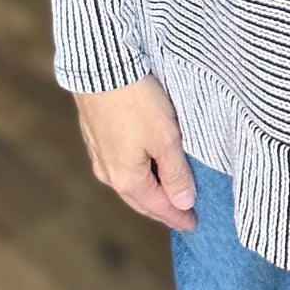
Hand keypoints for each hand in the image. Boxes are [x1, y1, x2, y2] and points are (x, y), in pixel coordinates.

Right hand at [73, 75, 198, 230]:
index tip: (194, 224)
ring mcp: (99, 154)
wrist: (101, 66)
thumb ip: (176, 173)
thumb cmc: (136, 102)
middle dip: (162, 208)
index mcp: (127, 178)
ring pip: (129, 181)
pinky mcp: (96, 135)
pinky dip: (138, 172)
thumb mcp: (165, 138)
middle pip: (141, 198)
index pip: (158, 206)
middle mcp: (108, 172)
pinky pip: (120, 164)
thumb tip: (183, 202)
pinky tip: (145, 167)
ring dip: (149, 190)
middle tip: (183, 214)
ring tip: (168, 193)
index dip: (178, 216)